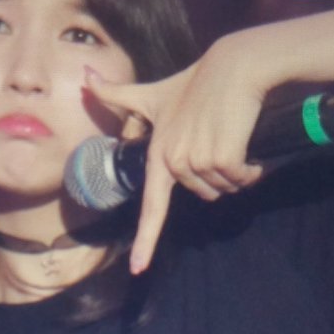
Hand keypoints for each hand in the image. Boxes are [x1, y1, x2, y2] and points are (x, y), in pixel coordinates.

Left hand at [85, 32, 265, 272]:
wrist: (233, 66)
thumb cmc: (194, 81)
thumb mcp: (153, 92)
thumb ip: (117, 94)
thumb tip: (83, 75)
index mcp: (157, 155)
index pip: (151, 206)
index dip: (145, 240)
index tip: (137, 268)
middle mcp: (174, 162)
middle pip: (203, 194)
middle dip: (216, 176)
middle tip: (216, 141)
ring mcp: (197, 161)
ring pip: (224, 188)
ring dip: (234, 171)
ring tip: (229, 138)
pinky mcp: (222, 157)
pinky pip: (240, 178)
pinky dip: (250, 169)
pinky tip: (246, 145)